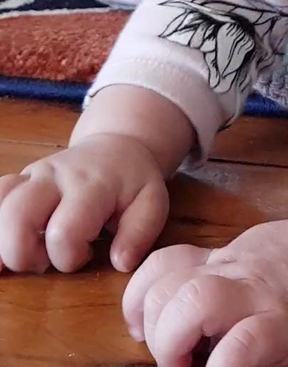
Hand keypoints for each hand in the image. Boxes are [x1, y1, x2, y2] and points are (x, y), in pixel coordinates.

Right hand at [0, 133, 168, 273]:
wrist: (116, 147)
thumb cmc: (133, 182)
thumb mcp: (151, 202)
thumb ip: (140, 232)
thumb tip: (120, 262)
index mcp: (91, 185)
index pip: (64, 232)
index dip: (69, 257)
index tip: (86, 255)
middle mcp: (55, 177)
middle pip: (17, 218)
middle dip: (26, 255)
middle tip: (48, 260)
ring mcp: (31, 176)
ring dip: (4, 243)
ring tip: (29, 250)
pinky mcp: (17, 180)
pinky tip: (3, 246)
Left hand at [122, 217, 287, 366]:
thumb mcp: (257, 255)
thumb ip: (221, 271)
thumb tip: (182, 300)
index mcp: (225, 261)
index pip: (161, 266)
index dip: (139, 299)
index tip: (144, 327)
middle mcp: (234, 276)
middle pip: (164, 290)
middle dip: (153, 330)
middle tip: (175, 354)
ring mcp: (258, 300)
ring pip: (191, 305)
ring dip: (174, 341)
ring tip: (188, 362)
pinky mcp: (284, 329)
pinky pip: (239, 348)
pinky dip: (221, 366)